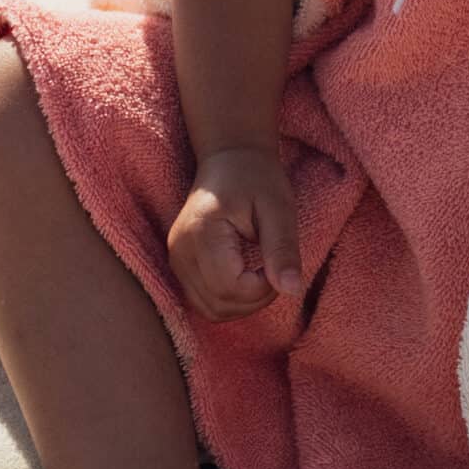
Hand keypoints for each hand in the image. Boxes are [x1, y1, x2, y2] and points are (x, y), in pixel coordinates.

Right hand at [167, 145, 301, 321]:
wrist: (230, 159)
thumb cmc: (257, 177)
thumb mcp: (278, 207)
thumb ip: (282, 249)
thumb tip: (292, 290)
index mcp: (202, 233)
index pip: (229, 288)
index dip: (262, 289)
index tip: (278, 265)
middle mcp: (180, 251)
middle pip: (218, 304)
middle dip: (255, 299)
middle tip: (275, 270)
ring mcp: (176, 260)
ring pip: (209, 309)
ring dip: (243, 305)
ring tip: (262, 274)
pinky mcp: (180, 266)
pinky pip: (204, 301)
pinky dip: (230, 301)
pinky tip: (247, 278)